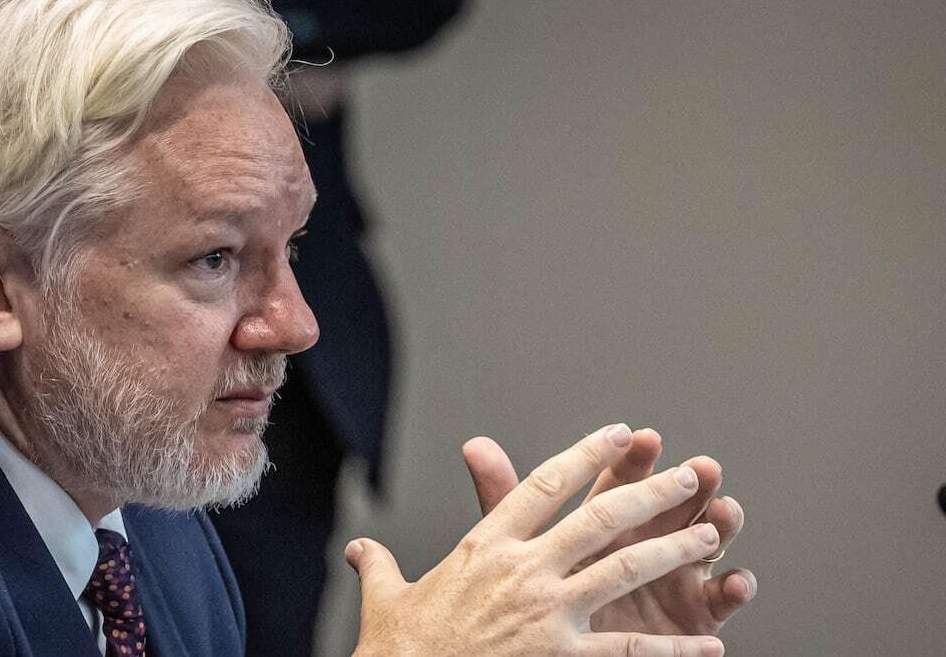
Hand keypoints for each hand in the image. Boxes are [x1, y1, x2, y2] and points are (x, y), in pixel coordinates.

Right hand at [346, 424, 727, 655]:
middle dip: (650, 492)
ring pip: (624, 569)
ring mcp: (545, 614)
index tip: (618, 434)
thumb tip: (358, 550)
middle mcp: (521, 571)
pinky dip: (673, 650)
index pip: (543, 486)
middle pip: (598, 517)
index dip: (586, 455)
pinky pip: (629, 651)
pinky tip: (708, 645)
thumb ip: (379, 567)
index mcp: (485, 547)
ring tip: (710, 535)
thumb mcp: (387, 599)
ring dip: (673, 550)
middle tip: (687, 472)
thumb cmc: (400, 652)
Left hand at [463, 429, 756, 637]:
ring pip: (705, 541)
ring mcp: (674, 575)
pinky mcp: (694, 613)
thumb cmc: (543, 597)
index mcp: (603, 520)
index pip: (619, 479)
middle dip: (686, 484)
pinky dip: (733, 590)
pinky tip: (737, 579)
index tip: (639, 438)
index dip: (631, 459)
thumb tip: (475, 446)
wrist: (550, 650)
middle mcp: (645, 540)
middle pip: (671, 503)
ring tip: (724, 511)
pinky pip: (719, 602)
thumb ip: (505, 497)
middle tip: (699, 468)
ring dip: (720, 524)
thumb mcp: (519, 546)